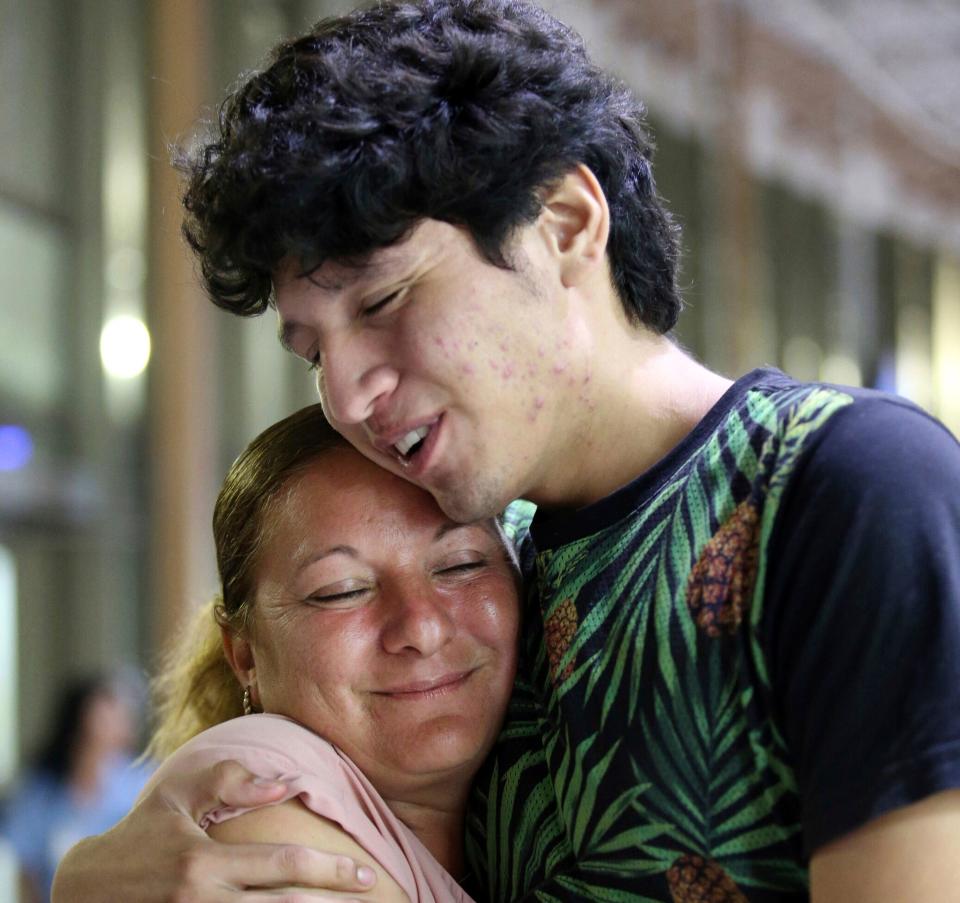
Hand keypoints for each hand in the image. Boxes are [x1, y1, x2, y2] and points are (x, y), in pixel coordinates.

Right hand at [51, 759, 377, 901]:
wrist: (81, 890)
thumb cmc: (138, 833)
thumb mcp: (176, 795)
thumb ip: (230, 782)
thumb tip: (284, 784)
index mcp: (203, 863)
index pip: (284, 867)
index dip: (331, 871)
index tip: (366, 874)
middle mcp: (201, 902)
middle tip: (370, 896)